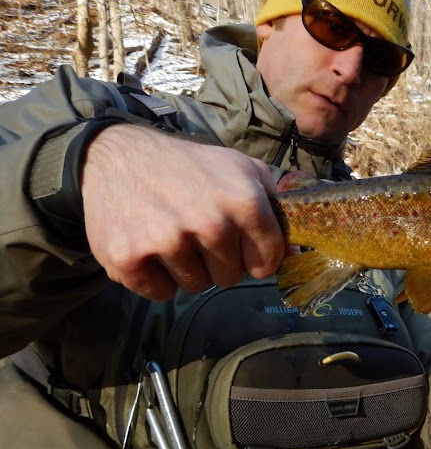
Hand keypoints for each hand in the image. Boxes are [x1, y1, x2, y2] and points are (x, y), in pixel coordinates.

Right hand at [81, 124, 284, 299]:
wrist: (116, 156)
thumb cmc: (189, 166)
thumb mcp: (242, 170)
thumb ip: (275, 210)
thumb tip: (296, 253)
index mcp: (244, 202)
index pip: (267, 262)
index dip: (254, 256)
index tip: (238, 243)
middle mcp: (210, 223)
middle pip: (230, 278)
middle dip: (217, 261)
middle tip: (196, 231)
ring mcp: (168, 241)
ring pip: (196, 286)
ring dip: (186, 268)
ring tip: (170, 232)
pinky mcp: (129, 258)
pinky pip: (161, 293)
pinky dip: (155, 277)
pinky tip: (148, 245)